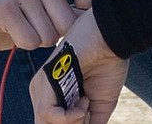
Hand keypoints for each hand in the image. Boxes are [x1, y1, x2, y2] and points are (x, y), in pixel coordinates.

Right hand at [0, 0, 98, 55]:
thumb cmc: (18, 19)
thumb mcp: (45, 8)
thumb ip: (68, 8)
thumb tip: (100, 23)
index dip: (87, 4)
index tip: (71, 16)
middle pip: (69, 21)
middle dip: (56, 36)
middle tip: (37, 28)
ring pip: (50, 35)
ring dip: (38, 41)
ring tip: (22, 29)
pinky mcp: (4, 6)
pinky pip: (30, 40)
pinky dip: (23, 45)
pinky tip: (11, 33)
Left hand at [29, 9, 127, 123]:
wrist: (109, 37)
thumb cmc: (106, 66)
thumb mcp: (98, 106)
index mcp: (53, 97)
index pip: (52, 123)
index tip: (88, 117)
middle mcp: (43, 93)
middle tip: (88, 115)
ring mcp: (42, 86)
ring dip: (72, 123)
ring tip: (87, 107)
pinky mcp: (45, 80)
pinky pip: (48, 114)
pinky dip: (69, 117)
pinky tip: (83, 103)